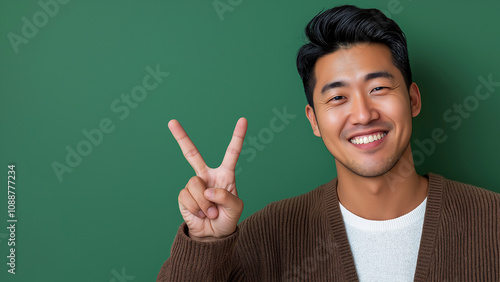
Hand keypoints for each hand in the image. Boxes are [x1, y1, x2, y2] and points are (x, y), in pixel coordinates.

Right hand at [168, 118, 246, 240]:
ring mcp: (194, 185)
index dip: (237, 136)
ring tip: (211, 212)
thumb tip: (208, 190)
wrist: (213, 236)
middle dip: (181, 137)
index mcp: (225, 175)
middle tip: (171, 122)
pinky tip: (201, 214)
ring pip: (195, 184)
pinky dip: (196, 208)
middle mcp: (207, 176)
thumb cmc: (227, 219)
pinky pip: (187, 197)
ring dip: (205, 203)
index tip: (243, 119)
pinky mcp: (184, 196)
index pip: (231, 153)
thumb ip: (227, 197)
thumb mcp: (236, 209)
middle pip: (192, 153)